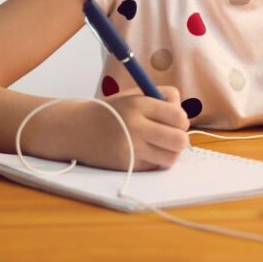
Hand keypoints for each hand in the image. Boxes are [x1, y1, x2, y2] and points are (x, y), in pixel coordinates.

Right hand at [75, 88, 189, 170]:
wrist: (78, 129)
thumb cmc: (113, 111)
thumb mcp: (135, 95)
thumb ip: (162, 98)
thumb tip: (185, 116)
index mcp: (139, 105)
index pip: (178, 116)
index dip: (181, 119)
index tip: (175, 120)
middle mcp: (136, 127)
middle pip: (179, 140)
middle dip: (181, 138)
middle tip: (173, 134)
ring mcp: (131, 149)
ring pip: (171, 157)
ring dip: (171, 152)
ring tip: (162, 144)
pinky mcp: (127, 165)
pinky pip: (156, 166)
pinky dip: (157, 160)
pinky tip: (148, 152)